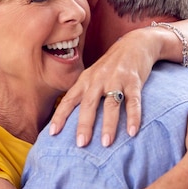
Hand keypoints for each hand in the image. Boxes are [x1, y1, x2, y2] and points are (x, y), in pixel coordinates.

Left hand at [50, 31, 157, 146]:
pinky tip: (132, 132)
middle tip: (81, 144)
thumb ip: (83, 94)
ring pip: (111, 105)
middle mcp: (98, 80)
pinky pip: (133, 101)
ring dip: (109, 125)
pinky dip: (133, 117)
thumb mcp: (92, 76)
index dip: (60, 116)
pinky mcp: (134, 81)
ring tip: (106, 143)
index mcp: (85, 81)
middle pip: (89, 105)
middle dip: (84, 125)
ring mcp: (116, 80)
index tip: (52, 133)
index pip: (69, 100)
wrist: (134, 44)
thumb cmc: (110, 66)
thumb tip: (71, 120)